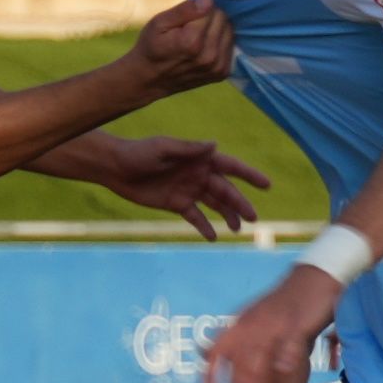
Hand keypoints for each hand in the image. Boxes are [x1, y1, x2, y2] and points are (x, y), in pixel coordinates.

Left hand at [83, 134, 264, 241]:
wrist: (116, 168)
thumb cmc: (139, 153)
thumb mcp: (163, 148)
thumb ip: (188, 149)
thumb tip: (214, 145)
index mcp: (199, 158)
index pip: (230, 167)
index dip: (249, 175)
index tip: (266, 184)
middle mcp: (198, 174)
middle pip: (225, 190)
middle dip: (240, 203)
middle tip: (253, 218)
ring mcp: (188, 189)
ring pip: (214, 205)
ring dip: (227, 216)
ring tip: (238, 229)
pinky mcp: (176, 204)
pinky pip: (195, 217)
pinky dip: (205, 227)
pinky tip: (214, 237)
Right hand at [127, 0, 231, 96]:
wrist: (150, 79)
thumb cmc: (151, 47)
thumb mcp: (159, 23)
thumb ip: (184, 10)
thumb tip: (209, 1)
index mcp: (192, 41)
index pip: (211, 9)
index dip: (199, 9)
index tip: (186, 18)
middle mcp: (209, 55)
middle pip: (223, 19)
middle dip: (209, 18)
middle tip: (190, 27)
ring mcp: (217, 66)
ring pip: (229, 31)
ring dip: (216, 30)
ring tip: (197, 37)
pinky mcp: (223, 72)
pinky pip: (230, 45)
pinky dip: (220, 42)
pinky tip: (205, 47)